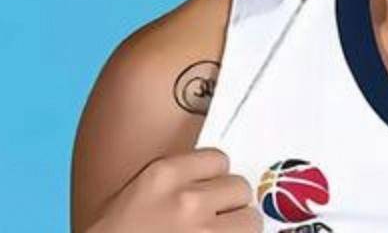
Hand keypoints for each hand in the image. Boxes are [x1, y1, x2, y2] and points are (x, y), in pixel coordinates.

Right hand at [84, 147, 261, 232]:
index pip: (219, 160)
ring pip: (249, 219)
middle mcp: (186, 200)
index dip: (216, 180)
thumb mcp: (137, 197)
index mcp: (162, 176)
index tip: (210, 193)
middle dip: (229, 206)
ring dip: (239, 229)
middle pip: (238, 188)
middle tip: (214, 221)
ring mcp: (202, 231)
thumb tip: (213, 182)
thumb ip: (174, 184)